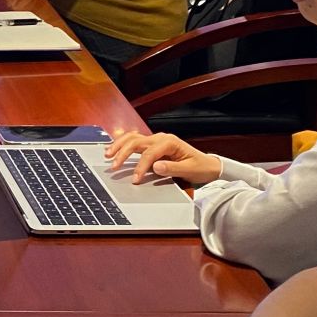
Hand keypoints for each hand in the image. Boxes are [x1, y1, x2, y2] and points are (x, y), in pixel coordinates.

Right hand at [105, 131, 222, 185]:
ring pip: (132, 138)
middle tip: (114, 166)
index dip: (140, 166)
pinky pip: (135, 141)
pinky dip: (123, 144)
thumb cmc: (200, 167)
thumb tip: (155, 166)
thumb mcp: (189, 170)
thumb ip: (172, 168)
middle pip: (136, 141)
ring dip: (119, 145)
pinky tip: (114, 149)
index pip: (149, 153)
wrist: (208, 165)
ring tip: (108, 154)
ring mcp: (156, 140)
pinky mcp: (153, 144)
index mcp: (170, 142)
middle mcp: (161, 138)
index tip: (135, 179)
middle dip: (123, 153)